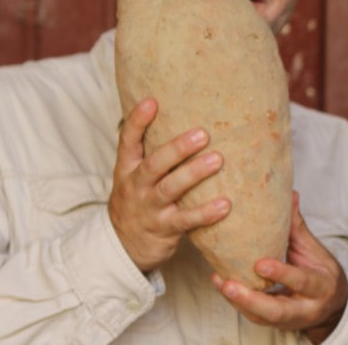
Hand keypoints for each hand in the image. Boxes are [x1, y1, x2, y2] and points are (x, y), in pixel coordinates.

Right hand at [107, 98, 229, 272]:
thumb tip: (186, 117)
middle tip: (203, 133)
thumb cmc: (138, 201)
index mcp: (127, 169)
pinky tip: (225, 205)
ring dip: (194, 174)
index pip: (127, 141)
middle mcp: (136, 186)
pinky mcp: (164, 229)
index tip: (151, 101)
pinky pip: (185, 220)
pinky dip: (205, 213)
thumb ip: (153, 152)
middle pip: (154, 164)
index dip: (137, 121)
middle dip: (177, 148)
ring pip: (170, 189)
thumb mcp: (134, 176)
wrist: (122, 246)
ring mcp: (149, 208)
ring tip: (218, 160)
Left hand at [214, 191, 347, 340]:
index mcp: (321, 287)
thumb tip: (290, 195)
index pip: (302, 281)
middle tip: (228, 284)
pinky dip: (236, 301)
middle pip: (276, 311)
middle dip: (250, 299)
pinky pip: (253, 315)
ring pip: (261, 317)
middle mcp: (306, 308)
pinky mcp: (274, 323)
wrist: (332, 305)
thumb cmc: (322, 273)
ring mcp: (289, 320)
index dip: (282, 274)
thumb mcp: (315, 251)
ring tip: (219, 282)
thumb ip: (298, 228)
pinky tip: (221, 284)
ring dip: (237, 301)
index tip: (260, 264)